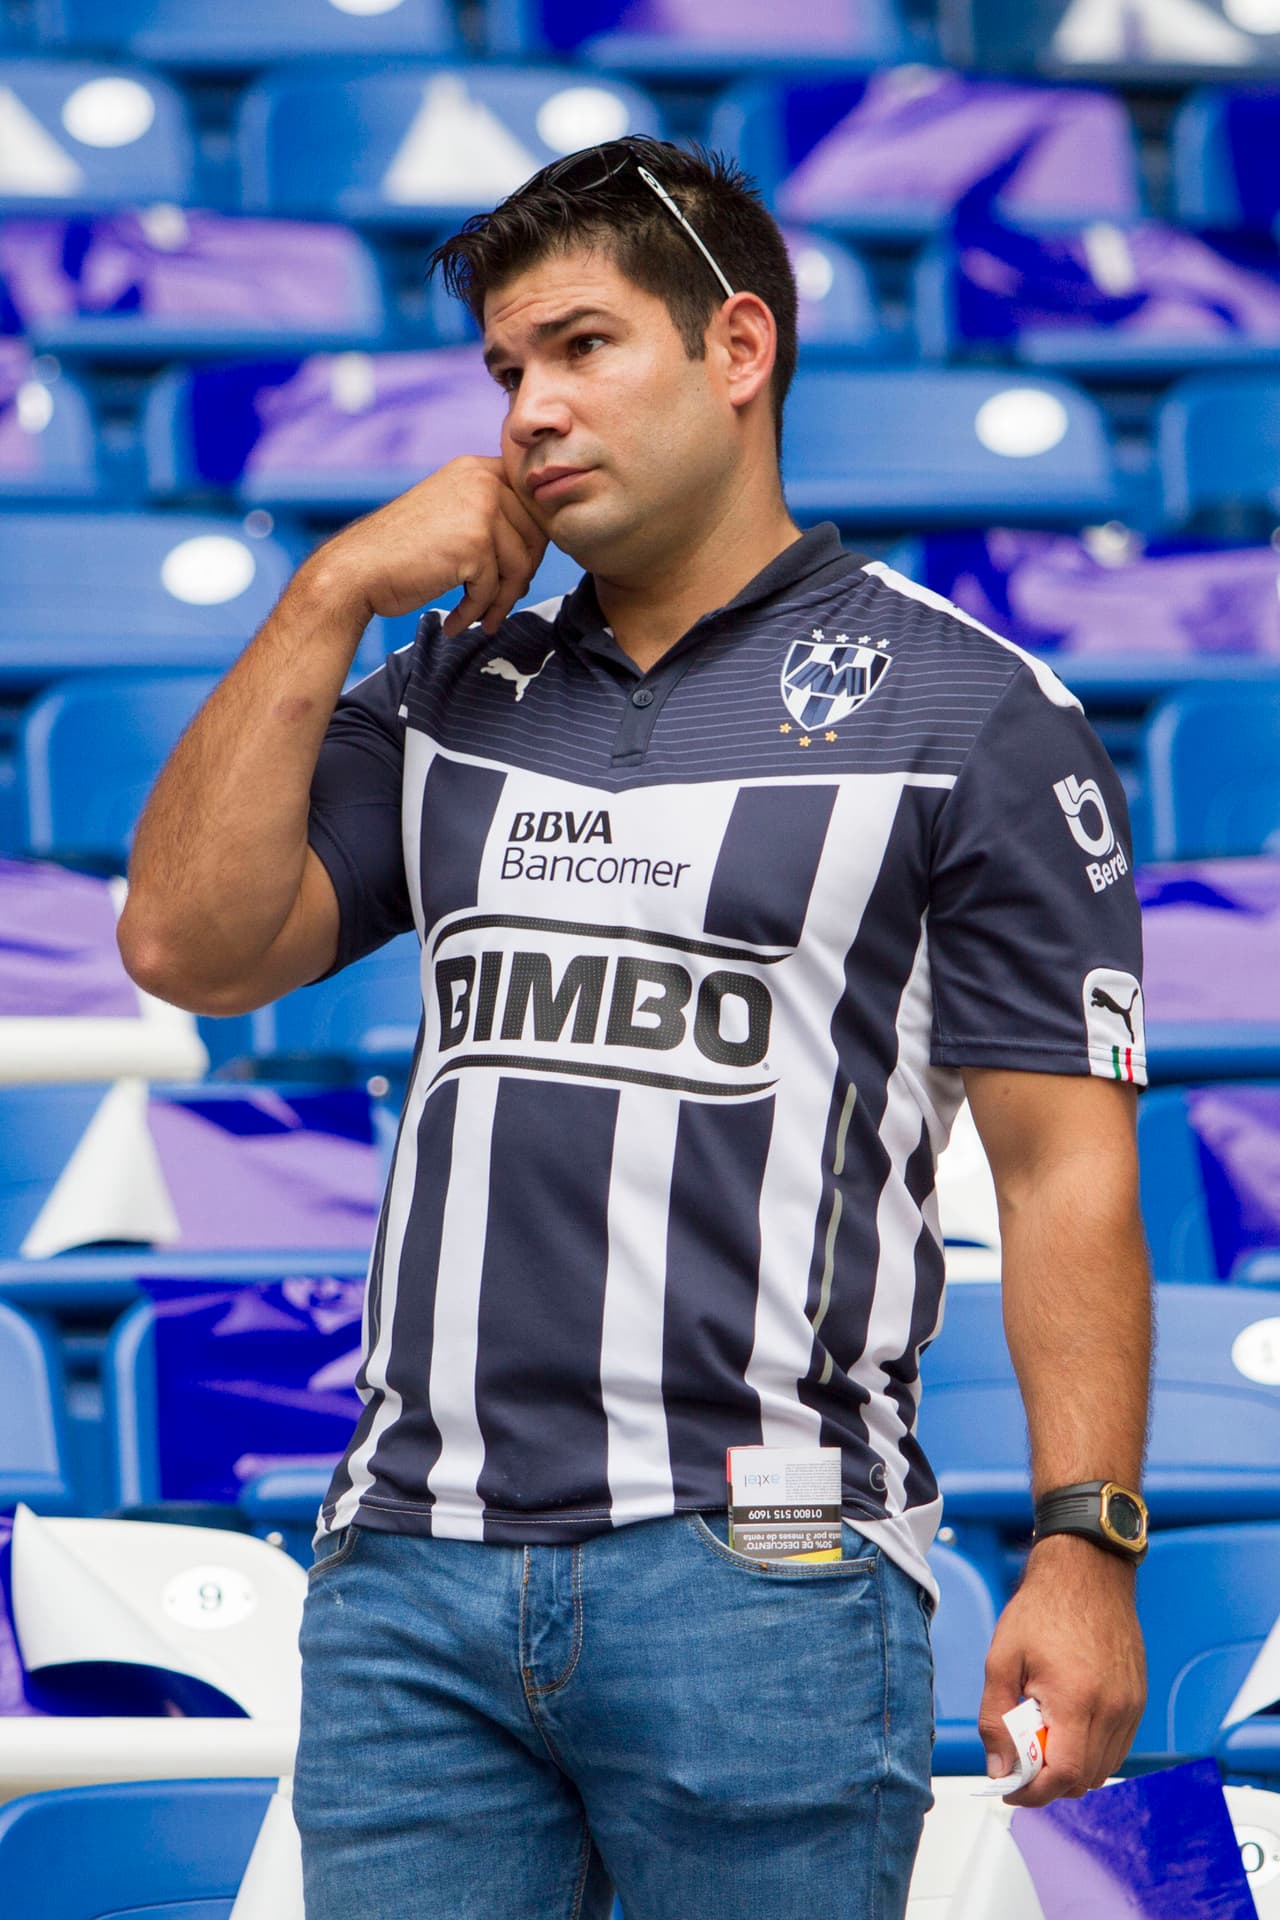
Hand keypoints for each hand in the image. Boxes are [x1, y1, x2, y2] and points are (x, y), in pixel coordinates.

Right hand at [308, 455, 546, 636]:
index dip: (531, 547)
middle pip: (534, 538)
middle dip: (519, 579)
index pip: (532, 509)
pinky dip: (477, 612)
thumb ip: (491, 516)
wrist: (356, 569)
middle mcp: (483, 481)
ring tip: (480, 619)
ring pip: (519, 567)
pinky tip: (457, 623)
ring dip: (500, 602)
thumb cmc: (400, 552)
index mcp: (479, 469)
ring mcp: (481, 509)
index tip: (513, 576)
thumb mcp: (451, 514)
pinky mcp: (475, 543)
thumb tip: (542, 543)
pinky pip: (494, 588)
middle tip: (497, 605)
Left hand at [978, 1534, 1145, 1805]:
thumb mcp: (1002, 1659)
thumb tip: (998, 1768)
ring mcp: (1130, 1706)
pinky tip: (1067, 1725)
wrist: (1087, 1571)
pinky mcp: (1138, 1699)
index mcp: (1076, 1699)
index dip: (1034, 1791)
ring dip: (1072, 1769)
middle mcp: (1112, 1709)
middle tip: (1021, 1761)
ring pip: (1104, 1768)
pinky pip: (1118, 1746)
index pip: (1063, 1775)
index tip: (1011, 1787)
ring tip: (1043, 1739)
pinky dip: (1092, 1750)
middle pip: (1084, 1779)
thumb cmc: (1043, 1608)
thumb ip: (995, 1719)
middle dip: (1050, 1783)